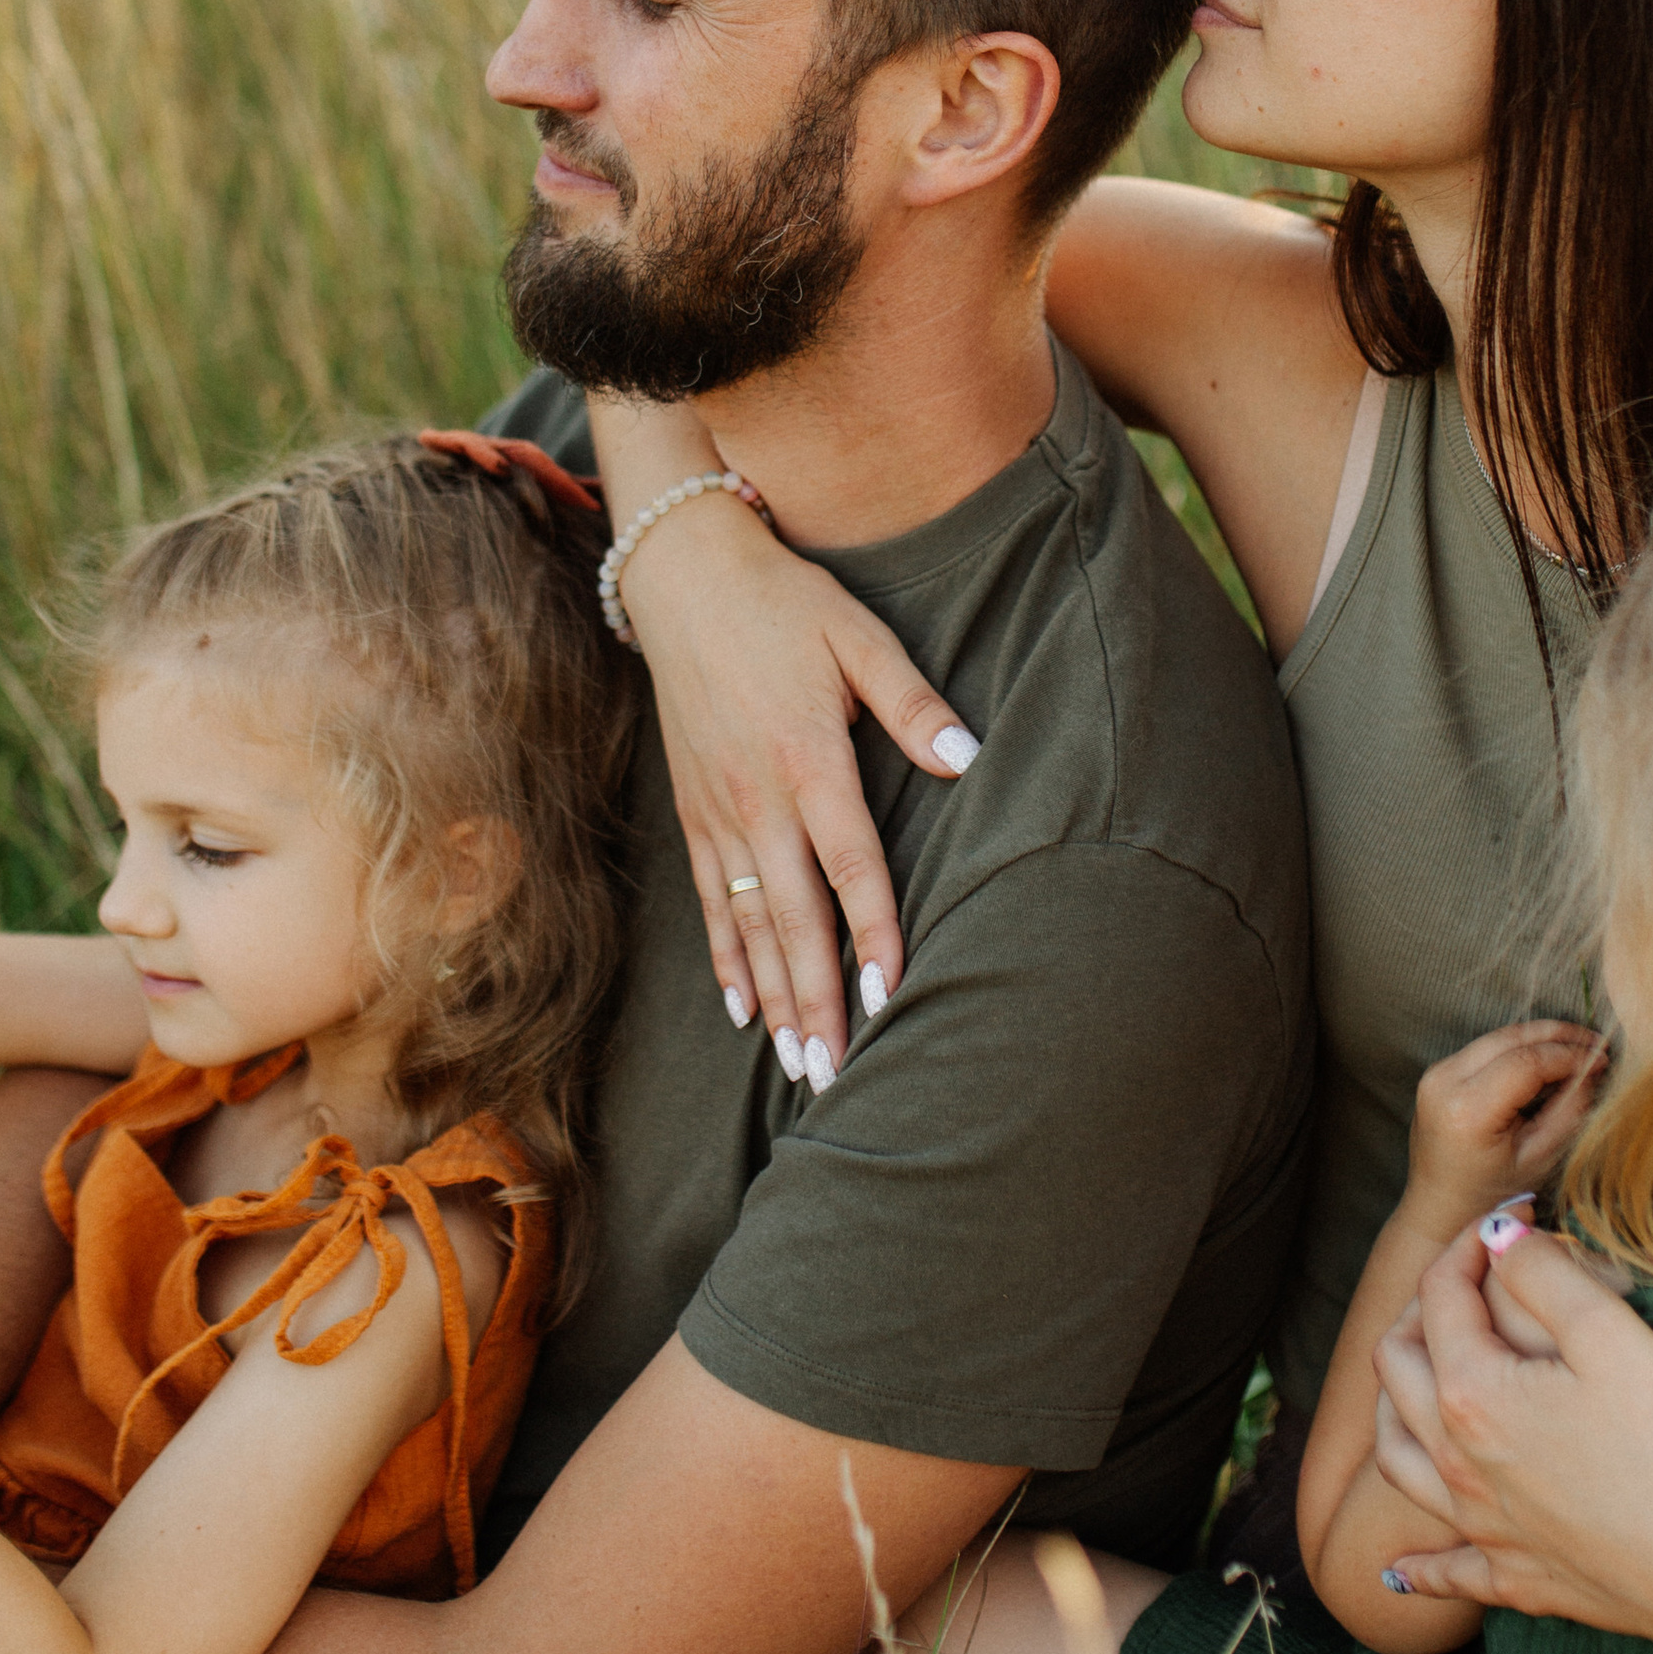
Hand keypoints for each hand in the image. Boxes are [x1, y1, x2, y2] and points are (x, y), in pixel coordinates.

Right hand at [617, 492, 976, 1074]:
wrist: (684, 578)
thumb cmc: (786, 604)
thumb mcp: (860, 637)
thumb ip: (913, 704)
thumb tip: (968, 761)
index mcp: (808, 759)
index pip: (851, 866)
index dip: (875, 935)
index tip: (892, 997)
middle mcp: (757, 799)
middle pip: (795, 919)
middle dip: (816, 1001)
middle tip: (836, 1075)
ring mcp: (718, 811)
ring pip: (751, 924)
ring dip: (776, 996)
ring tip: (798, 1064)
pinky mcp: (693, 810)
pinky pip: (713, 901)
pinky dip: (727, 958)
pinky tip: (742, 1008)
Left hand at [1367, 1225, 1652, 1653]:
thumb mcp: (1610, 1332)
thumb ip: (1543, 1272)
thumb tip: (1497, 1237)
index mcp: (1470, 1393)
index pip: (1441, 1294)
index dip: (1472, 1243)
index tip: (1516, 1217)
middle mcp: (1456, 1462)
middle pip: (1399, 1367)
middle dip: (1423, 1309)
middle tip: (1469, 1283)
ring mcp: (1481, 1526)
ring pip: (1398, 1458)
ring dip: (1395, 1406)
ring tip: (1416, 1380)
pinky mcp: (1516, 1578)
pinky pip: (1446, 1571)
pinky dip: (1418, 1564)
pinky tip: (1397, 1572)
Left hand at [1401, 1021, 1608, 1243]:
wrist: (1439, 1208)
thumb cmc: (1491, 1196)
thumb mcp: (1539, 1159)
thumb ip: (1569, 1112)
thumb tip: (1591, 1071)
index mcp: (1467, 1111)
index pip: (1527, 1062)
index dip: (1570, 1056)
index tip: (1603, 1060)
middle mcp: (1444, 1082)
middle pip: (1511, 1038)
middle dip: (1559, 1035)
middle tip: (1598, 1045)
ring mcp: (1436, 1073)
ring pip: (1499, 1036)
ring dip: (1541, 1038)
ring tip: (1581, 1049)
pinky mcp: (1439, 1071)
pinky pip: (1487, 1047)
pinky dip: (1521, 1048)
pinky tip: (1550, 1059)